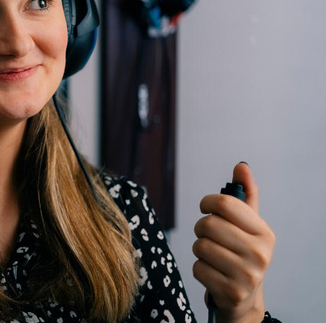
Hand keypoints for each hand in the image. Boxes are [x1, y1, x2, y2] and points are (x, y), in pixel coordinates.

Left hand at [192, 162, 274, 322]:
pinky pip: (197, 267)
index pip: (225, 203)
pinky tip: (212, 273)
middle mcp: (260, 254)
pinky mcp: (230, 292)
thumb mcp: (247, 224)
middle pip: (207, 224)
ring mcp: (247, 275)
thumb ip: (245, 194)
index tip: (206, 207)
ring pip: (199, 246)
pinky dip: (199, 268)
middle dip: (201, 228)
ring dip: (199, 249)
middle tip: (210, 237)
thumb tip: (241, 165)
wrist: (244, 296)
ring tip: (213, 256)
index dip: (207, 202)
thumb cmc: (241, 252)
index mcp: (265, 233)